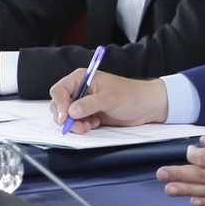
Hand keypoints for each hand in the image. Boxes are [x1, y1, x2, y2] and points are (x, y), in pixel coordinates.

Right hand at [49, 69, 166, 132]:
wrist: (145, 107)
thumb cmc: (131, 96)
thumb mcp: (110, 99)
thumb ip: (90, 104)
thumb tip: (72, 111)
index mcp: (82, 78)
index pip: (60, 90)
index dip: (60, 104)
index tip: (65, 118)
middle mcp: (79, 89)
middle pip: (59, 104)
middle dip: (65, 117)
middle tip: (78, 127)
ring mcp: (83, 102)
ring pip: (66, 116)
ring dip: (74, 124)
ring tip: (88, 126)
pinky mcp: (88, 114)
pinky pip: (75, 122)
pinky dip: (80, 126)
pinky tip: (94, 125)